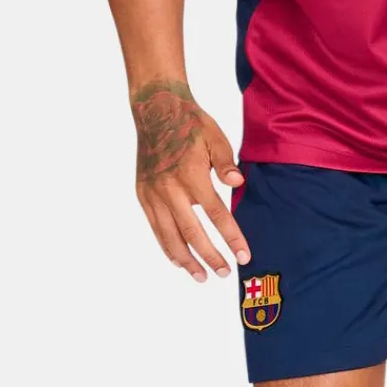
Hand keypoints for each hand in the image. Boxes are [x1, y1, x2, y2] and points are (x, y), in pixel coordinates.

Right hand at [131, 78, 250, 281]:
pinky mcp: (142, 194)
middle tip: (224, 273)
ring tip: (201, 277)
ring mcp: (153, 193)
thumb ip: (225, 163)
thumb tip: (237, 184)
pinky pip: (155, 227)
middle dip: (210, 256)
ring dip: (186, 260)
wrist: (155, 110)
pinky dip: (167, 246)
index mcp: (190, 174)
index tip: (244, 256)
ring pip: (169, 236)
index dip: (231, 237)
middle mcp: (169, 188)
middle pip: (191, 232)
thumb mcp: (215, 137)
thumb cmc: (191, 123)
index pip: (216, 214)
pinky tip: (178, 261)